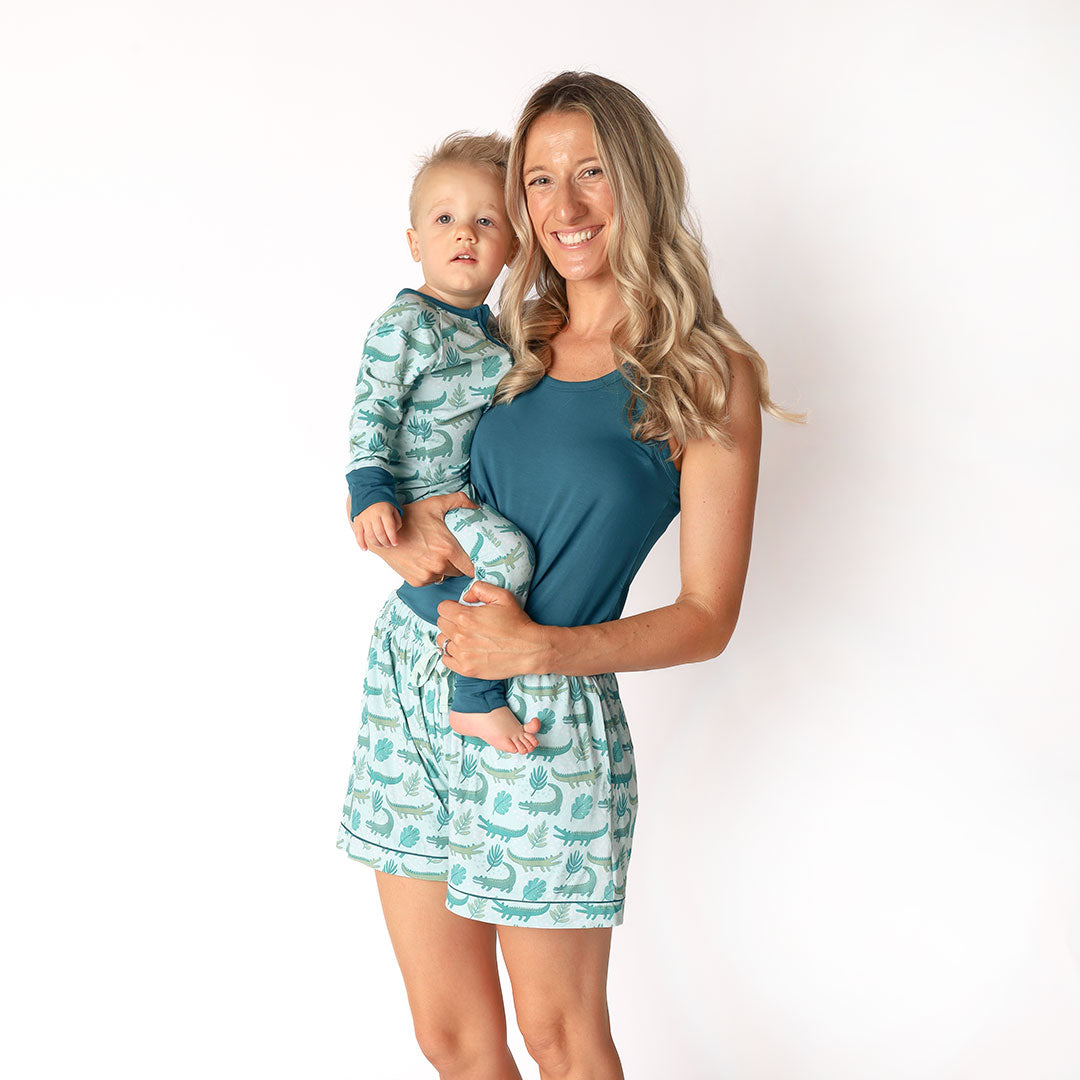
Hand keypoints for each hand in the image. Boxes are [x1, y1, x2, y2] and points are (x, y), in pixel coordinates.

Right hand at [348, 491, 477, 586]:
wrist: (384, 531)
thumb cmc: (410, 517)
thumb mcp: (434, 505)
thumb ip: (458, 501)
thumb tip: (476, 506)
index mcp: (447, 548)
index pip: (471, 567)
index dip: (474, 565)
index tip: (475, 561)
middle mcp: (438, 564)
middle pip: (459, 572)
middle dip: (458, 564)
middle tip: (451, 553)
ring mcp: (427, 575)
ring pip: (445, 576)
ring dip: (444, 569)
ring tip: (435, 555)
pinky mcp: (416, 581)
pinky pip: (431, 580)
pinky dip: (430, 573)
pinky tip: (424, 560)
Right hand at [351, 501, 401, 549]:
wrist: (368, 492)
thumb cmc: (384, 503)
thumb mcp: (394, 508)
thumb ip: (396, 521)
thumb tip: (394, 534)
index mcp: (384, 511)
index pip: (389, 528)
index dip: (393, 538)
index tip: (396, 543)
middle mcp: (373, 515)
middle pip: (380, 534)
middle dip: (386, 542)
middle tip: (389, 545)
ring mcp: (364, 518)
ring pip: (370, 535)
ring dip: (376, 543)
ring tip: (381, 545)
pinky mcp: (357, 520)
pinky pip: (358, 534)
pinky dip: (361, 543)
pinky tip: (365, 549)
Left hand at [435, 581, 549, 678]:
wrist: (529, 649)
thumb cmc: (517, 622)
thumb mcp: (502, 596)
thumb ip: (479, 589)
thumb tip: (465, 597)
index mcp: (465, 617)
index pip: (442, 608)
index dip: (452, 607)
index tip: (461, 610)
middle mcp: (460, 636)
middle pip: (441, 624)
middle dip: (451, 620)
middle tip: (466, 623)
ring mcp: (462, 654)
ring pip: (442, 641)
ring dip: (450, 637)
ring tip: (465, 637)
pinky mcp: (466, 669)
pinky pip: (446, 659)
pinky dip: (451, 654)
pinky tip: (464, 650)